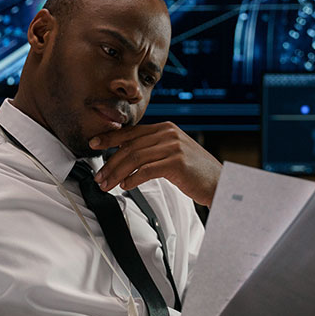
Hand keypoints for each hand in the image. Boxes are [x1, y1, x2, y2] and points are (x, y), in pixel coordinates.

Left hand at [88, 122, 222, 206]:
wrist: (220, 182)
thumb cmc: (196, 172)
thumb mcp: (173, 153)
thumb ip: (153, 150)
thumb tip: (126, 156)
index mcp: (165, 129)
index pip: (131, 131)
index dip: (110, 137)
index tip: (94, 143)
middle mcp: (168, 134)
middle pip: (130, 146)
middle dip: (110, 163)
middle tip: (99, 176)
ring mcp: (173, 147)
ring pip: (135, 158)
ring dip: (117, 173)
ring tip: (107, 184)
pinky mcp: (176, 163)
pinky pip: (147, 170)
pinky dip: (133, 179)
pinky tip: (125, 186)